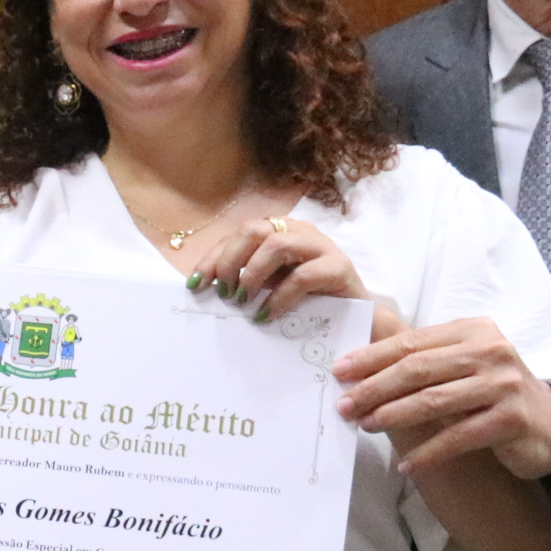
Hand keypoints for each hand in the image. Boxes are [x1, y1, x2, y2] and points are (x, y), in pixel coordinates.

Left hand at [187, 214, 395, 337]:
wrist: (354, 319)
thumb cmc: (307, 302)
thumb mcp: (269, 288)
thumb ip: (243, 282)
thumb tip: (204, 288)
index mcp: (279, 230)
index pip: (238, 235)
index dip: (214, 258)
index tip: (197, 284)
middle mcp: (299, 231)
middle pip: (254, 230)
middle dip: (230, 260)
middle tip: (223, 292)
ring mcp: (321, 246)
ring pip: (278, 244)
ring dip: (252, 273)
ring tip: (241, 300)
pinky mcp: (339, 267)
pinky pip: (302, 276)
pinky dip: (278, 296)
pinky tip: (266, 315)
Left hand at [333, 317, 550, 478]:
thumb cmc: (495, 394)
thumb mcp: (463, 366)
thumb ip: (424, 361)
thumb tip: (360, 368)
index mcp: (472, 331)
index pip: (411, 343)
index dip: (372, 357)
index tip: (338, 371)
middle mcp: (490, 351)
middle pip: (417, 369)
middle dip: (374, 388)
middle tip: (344, 405)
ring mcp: (503, 384)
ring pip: (434, 401)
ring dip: (393, 416)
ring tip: (365, 427)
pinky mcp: (511, 419)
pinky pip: (458, 437)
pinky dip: (429, 452)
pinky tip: (407, 464)